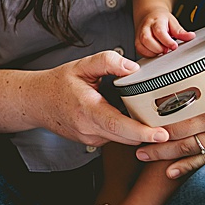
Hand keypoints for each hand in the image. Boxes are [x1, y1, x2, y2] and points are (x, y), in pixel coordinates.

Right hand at [29, 51, 169, 147]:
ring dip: (137, 132)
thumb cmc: (58, 84)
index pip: (118, 125)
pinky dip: (125, 130)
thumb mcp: (81, 65)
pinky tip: (126, 116)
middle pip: (127, 138)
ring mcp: (90, 139)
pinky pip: (115, 138)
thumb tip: (133, 68)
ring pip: (123, 140)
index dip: (142, 132)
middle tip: (169, 125)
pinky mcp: (92, 142)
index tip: (161, 134)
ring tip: (149, 118)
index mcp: (87, 110)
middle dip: (149, 134)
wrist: (36, 102)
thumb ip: (107, 62)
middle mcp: (89, 130)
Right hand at [135, 8, 193, 56]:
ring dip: (153, 52)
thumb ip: (180, 31)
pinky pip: (139, 51)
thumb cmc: (161, 19)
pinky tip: (155, 53)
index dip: (167, 41)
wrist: (149, 15)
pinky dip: (148, 55)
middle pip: (147, 39)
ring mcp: (139, 35)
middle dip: (158, 48)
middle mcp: (145, 28)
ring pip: (141, 46)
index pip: (159, 31)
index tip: (174, 46)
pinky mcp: (137, 42)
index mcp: (156, 21)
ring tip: (161, 51)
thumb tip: (190, 36)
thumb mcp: (172, 22)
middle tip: (167, 50)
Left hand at [136, 53, 204, 177]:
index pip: (179, 114)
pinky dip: (190, 167)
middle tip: (132, 142)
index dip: (155, 119)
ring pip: (192, 151)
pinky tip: (172, 172)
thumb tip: (183, 70)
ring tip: (144, 157)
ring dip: (166, 156)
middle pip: (180, 137)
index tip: (136, 118)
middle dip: (154, 142)